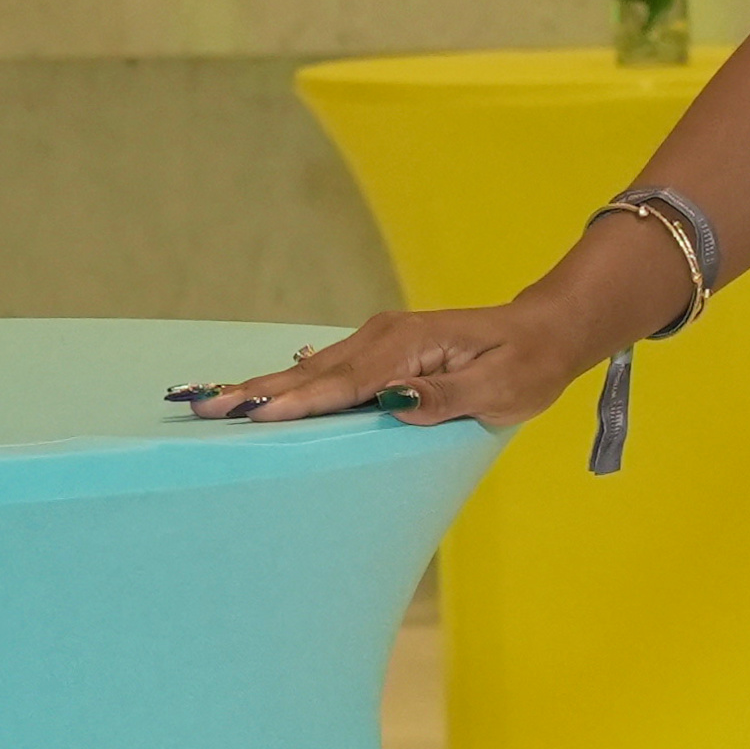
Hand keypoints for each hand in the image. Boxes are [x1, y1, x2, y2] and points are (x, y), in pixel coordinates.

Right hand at [173, 294, 598, 436]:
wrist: (547, 332)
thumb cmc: (528, 366)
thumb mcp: (500, 391)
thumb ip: (444, 398)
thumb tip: (393, 402)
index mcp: (410, 347)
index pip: (344, 385)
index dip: (296, 403)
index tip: (249, 416)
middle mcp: (386, 337)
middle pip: (313, 374)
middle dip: (257, 392)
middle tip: (202, 407)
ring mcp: (383, 339)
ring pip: (315, 369)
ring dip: (266, 387)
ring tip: (215, 402)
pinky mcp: (386, 348)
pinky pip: (332, 369)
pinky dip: (295, 381)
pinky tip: (266, 391)